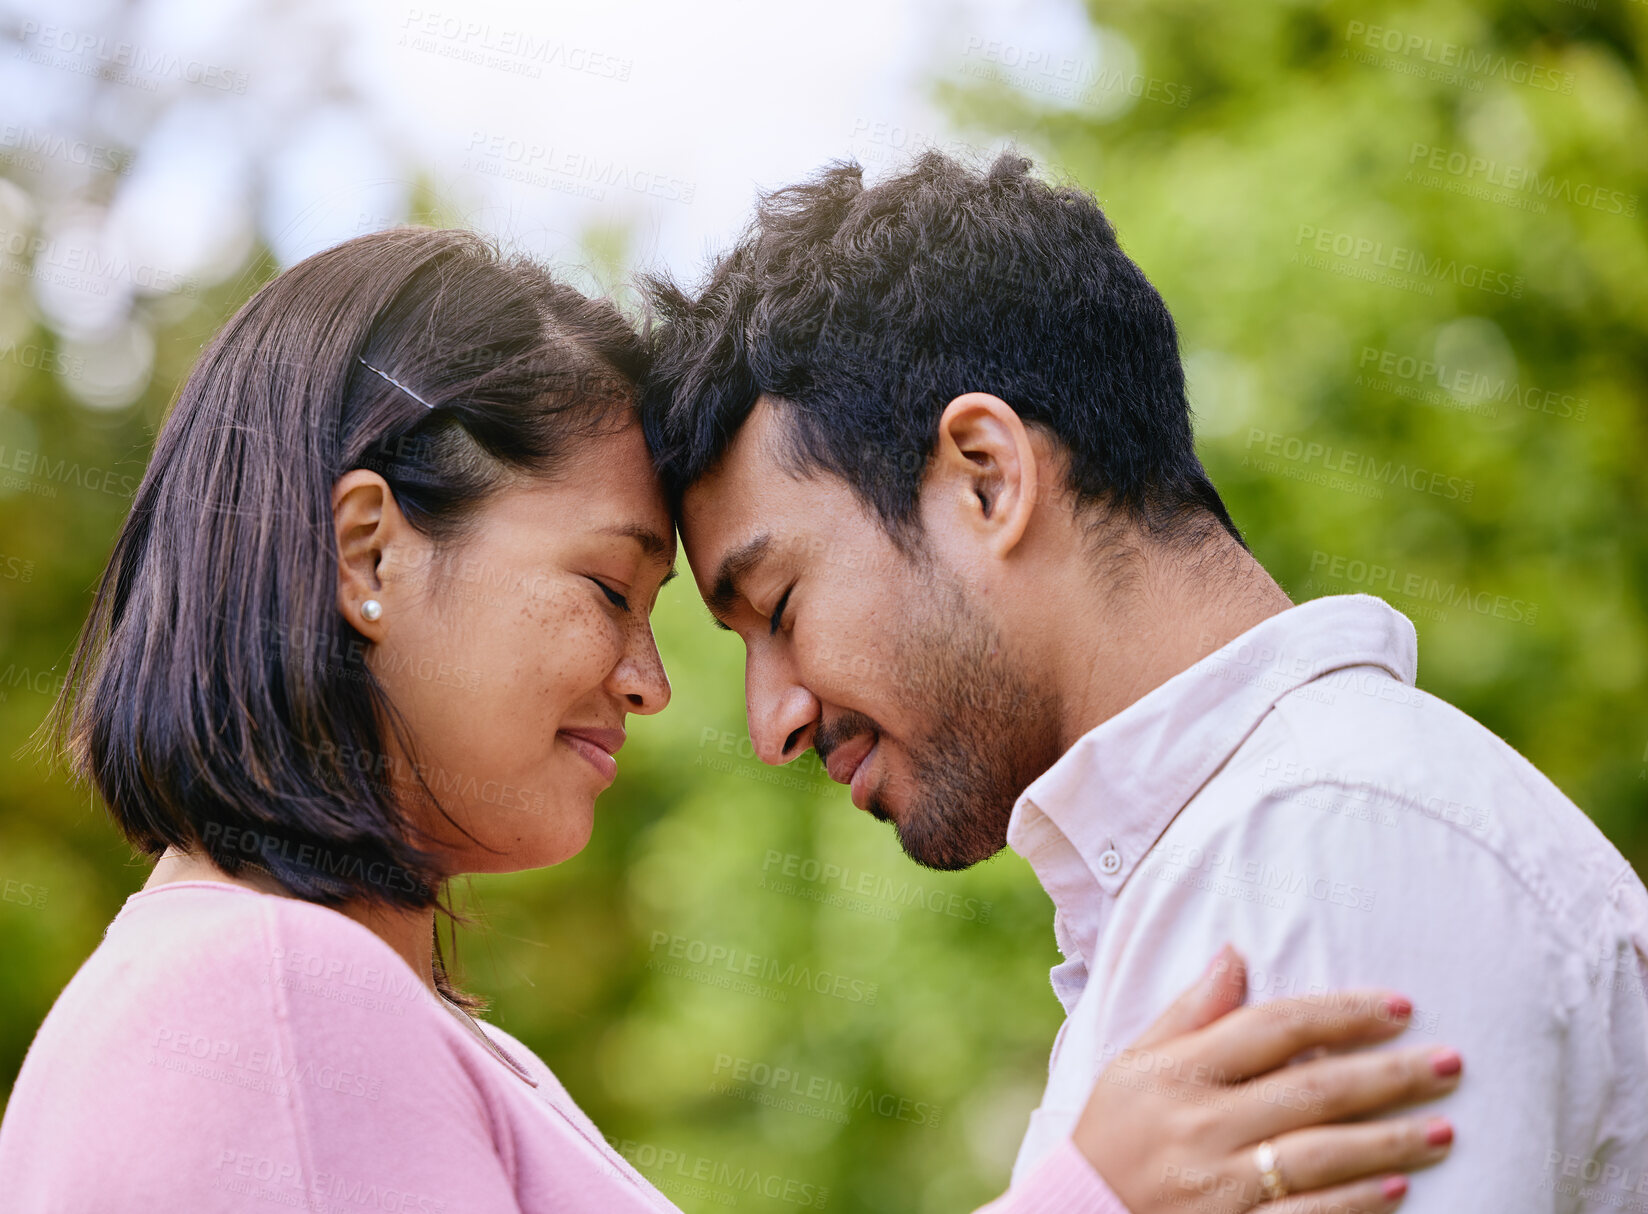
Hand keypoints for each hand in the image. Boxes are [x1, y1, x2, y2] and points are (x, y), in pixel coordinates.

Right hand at [1072, 946, 1459, 1212]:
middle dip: (1388, 1075)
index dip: (1340, 1014)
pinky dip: (1353, 1203)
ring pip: (1318, 1157)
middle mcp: (1200, 1125)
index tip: (1401, 1007)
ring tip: (1444, 1127)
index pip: (1272, 1028)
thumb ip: (1190, 1012)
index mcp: (1177, 1072)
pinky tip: (1398, 1188)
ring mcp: (1218, 1187)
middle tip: (1452, 1063)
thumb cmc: (1113, 1132)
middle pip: (1311, 1090)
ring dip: (1388, 1140)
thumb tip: (1236, 952)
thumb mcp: (1134, 1063)